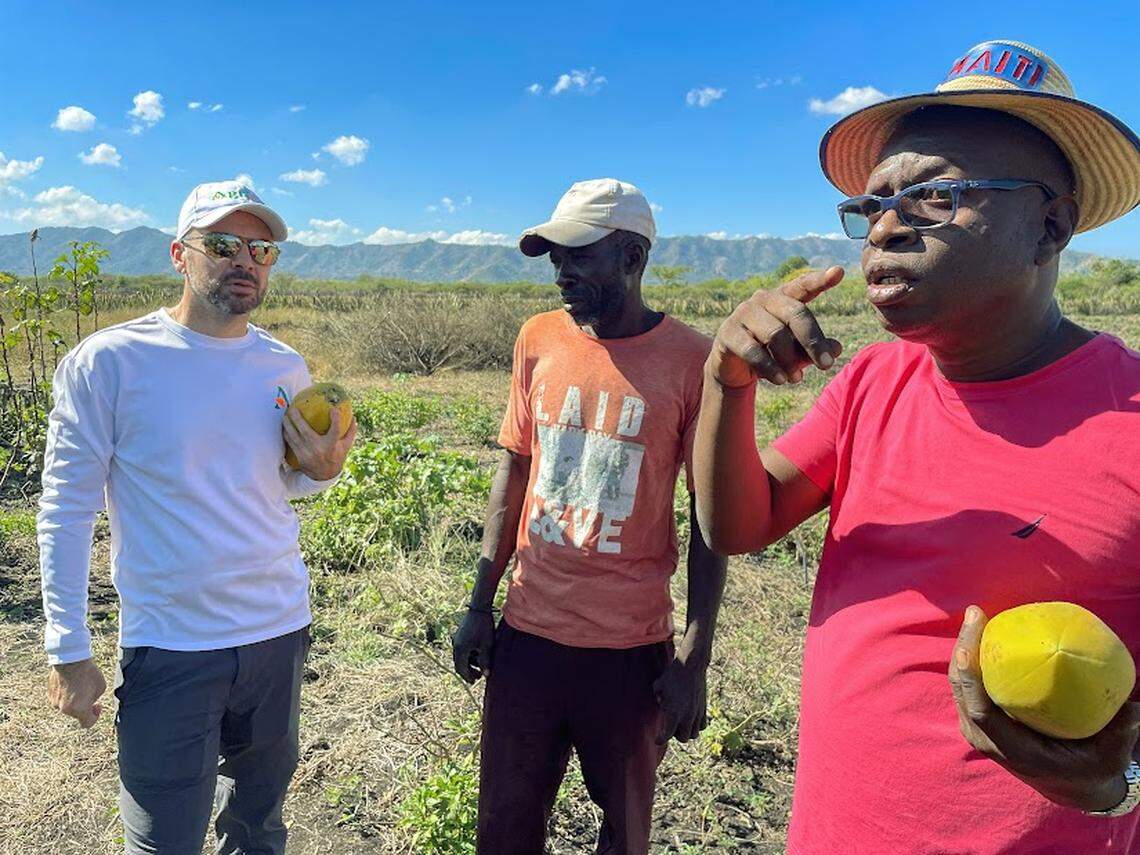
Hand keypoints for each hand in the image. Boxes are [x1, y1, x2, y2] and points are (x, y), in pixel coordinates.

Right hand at [47, 658, 105, 727]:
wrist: (70, 660)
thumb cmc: (88, 673)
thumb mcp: (101, 688)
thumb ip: (94, 699)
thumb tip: (89, 702)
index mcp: (79, 710)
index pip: (87, 724)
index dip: (95, 716)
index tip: (97, 706)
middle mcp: (64, 709)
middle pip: (77, 713)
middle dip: (84, 705)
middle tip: (89, 692)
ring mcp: (55, 702)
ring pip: (67, 706)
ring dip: (74, 700)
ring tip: (80, 684)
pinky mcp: (49, 694)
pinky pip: (60, 698)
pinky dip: (66, 694)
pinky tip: (71, 682)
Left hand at [283, 406, 356, 481]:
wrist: (325, 476)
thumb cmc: (336, 457)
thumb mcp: (345, 446)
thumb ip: (350, 433)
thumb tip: (354, 418)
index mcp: (332, 445)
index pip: (335, 431)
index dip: (335, 420)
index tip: (334, 409)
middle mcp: (318, 449)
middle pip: (305, 431)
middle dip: (298, 419)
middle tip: (293, 408)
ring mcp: (307, 453)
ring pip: (294, 436)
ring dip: (288, 425)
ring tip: (285, 415)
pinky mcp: (300, 457)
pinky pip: (290, 443)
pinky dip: (286, 434)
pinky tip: (284, 427)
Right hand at [451, 609, 494, 683]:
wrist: (479, 608)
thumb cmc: (484, 627)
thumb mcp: (487, 645)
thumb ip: (485, 661)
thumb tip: (486, 675)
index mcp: (461, 650)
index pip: (462, 669)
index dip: (468, 677)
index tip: (476, 681)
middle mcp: (455, 645)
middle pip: (459, 664)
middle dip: (468, 671)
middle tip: (478, 676)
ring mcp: (456, 639)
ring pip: (460, 657)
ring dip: (468, 663)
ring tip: (479, 666)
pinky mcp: (459, 635)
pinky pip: (461, 650)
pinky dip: (467, 655)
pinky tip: (476, 655)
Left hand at [653, 653, 709, 744]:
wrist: (691, 664)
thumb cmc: (672, 674)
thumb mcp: (658, 685)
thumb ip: (657, 696)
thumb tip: (660, 701)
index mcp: (674, 712)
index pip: (667, 735)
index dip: (660, 740)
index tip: (657, 741)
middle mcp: (687, 716)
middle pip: (683, 738)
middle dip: (675, 735)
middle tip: (670, 726)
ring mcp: (697, 713)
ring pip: (694, 734)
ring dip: (686, 732)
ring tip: (681, 723)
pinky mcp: (704, 708)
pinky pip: (703, 726)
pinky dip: (697, 726)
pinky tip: (691, 719)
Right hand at [707, 266, 844, 388]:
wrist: (735, 368)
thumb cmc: (773, 354)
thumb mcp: (798, 352)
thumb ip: (817, 348)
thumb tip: (837, 348)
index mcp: (783, 297)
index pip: (803, 285)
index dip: (820, 279)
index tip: (839, 272)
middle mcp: (763, 299)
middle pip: (795, 314)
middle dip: (813, 342)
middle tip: (827, 365)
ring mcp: (743, 313)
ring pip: (775, 334)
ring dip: (790, 360)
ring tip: (797, 379)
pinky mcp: (727, 332)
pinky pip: (752, 349)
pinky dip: (769, 367)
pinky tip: (780, 380)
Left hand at [949, 605, 1139, 811]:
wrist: (1068, 785)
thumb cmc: (1091, 767)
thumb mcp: (1110, 756)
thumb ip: (1120, 733)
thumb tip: (1132, 706)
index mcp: (1014, 750)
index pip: (981, 712)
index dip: (971, 679)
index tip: (969, 648)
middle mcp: (988, 740)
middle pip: (962, 691)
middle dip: (963, 649)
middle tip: (976, 613)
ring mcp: (979, 730)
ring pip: (959, 685)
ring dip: (964, 648)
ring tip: (976, 615)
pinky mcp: (979, 720)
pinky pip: (968, 685)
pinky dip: (971, 658)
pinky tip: (983, 632)